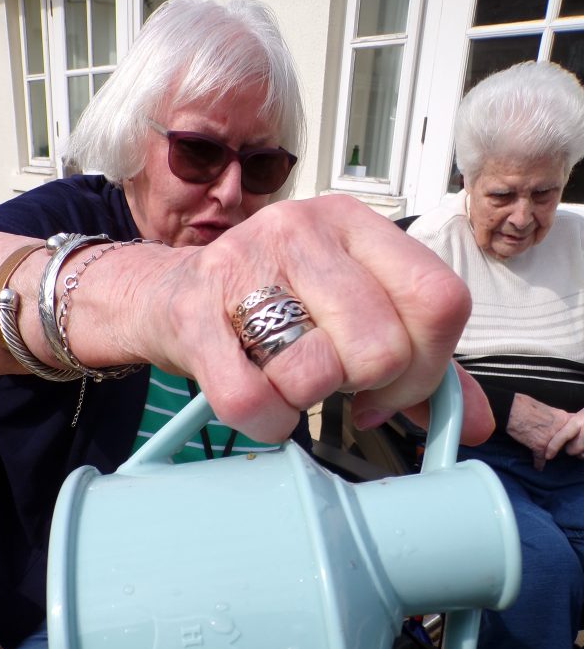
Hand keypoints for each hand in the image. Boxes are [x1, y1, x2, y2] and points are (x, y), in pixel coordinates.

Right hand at [147, 196, 491, 443]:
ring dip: (306, 404)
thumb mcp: (350, 313)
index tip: (390, 387)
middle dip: (365, 390)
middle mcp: (303, 229)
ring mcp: (244, 265)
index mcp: (356, 224)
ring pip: (318, 373)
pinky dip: (267, 425)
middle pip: (382, 346)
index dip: (428, 366)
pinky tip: (262, 408)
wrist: (168, 295)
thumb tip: (480, 424)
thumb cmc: (271, 308)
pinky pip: (253, 401)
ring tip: (287, 384)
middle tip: (335, 386)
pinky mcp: (194, 313)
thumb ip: (420, 363)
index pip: (439, 301)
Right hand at [506, 393, 579, 468]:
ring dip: (550, 455)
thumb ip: (556, 418)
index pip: (573, 431)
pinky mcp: (539, 447)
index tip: (565, 440)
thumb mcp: (548, 408)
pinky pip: (541, 459)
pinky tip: (538, 466)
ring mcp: (550, 439)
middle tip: (555, 449)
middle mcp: (560, 429)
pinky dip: (539, 463)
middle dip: (560, 446)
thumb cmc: (525, 406)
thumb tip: (558, 425)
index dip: (569, 437)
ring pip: (554, 453)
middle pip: (565, 443)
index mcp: (563, 418)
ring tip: (547, 457)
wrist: (512, 410)